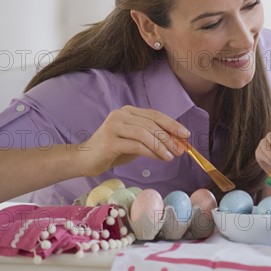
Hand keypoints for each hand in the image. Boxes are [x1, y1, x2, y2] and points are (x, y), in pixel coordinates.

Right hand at [75, 105, 189, 176]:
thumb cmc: (113, 151)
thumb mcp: (136, 142)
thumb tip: (176, 143)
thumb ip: (152, 139)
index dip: (172, 124)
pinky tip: (161, 158)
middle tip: (181, 149)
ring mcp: (114, 126)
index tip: (185, 134)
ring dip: (162, 145)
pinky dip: (151, 151)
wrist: (85, 160)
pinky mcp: (110, 140)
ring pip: (145, 133)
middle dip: (169, 137)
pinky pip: (136, 145)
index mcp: (128, 111)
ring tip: (172, 156)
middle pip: (151, 123)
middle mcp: (120, 114)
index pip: (155, 115)